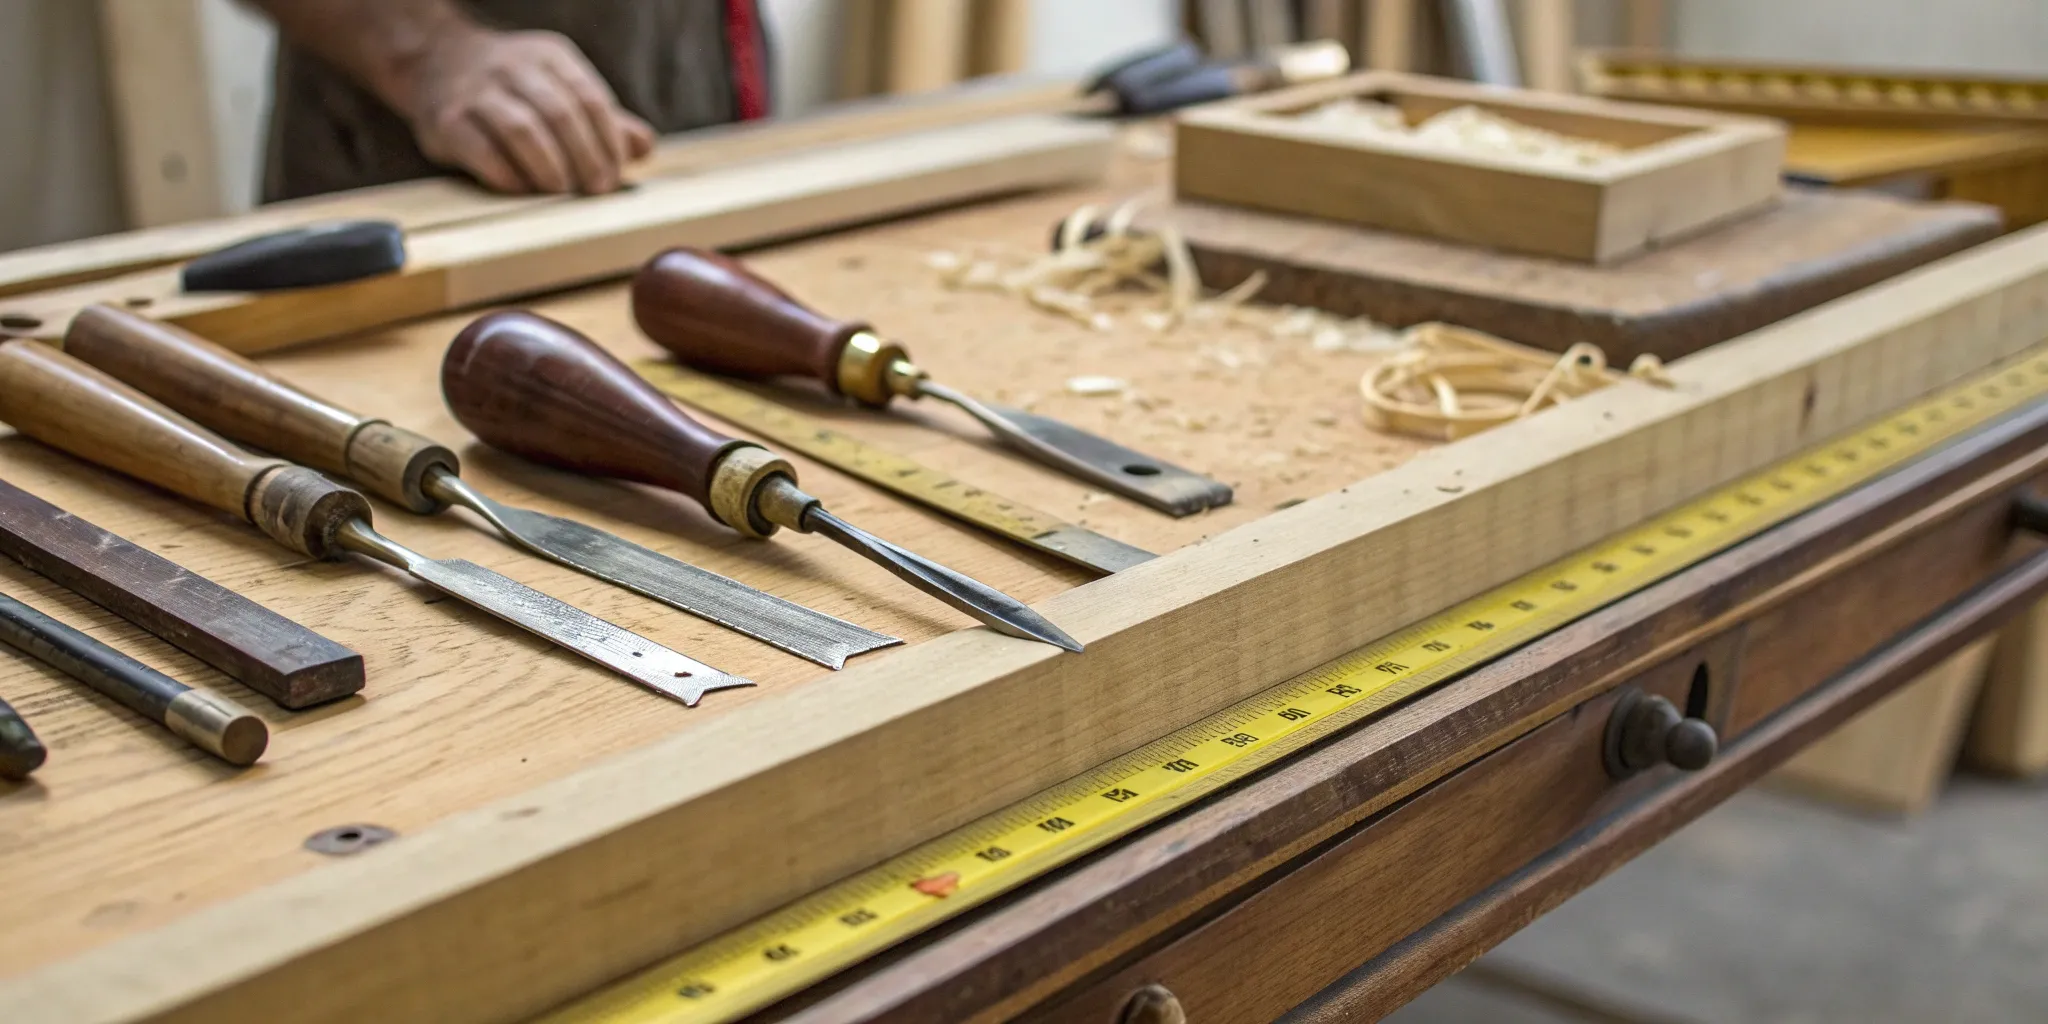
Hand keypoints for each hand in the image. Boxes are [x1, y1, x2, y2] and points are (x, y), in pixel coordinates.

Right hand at [399, 26, 655, 193]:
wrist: (435, 61)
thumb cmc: (515, 87)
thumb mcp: (561, 88)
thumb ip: (603, 118)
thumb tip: (643, 146)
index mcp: (550, 56)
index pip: (590, 98)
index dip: (608, 141)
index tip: (616, 174)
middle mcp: (513, 66)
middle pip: (560, 114)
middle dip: (585, 157)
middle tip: (596, 190)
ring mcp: (477, 91)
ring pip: (523, 130)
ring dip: (549, 168)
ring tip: (561, 192)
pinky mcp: (448, 120)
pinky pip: (483, 152)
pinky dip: (508, 176)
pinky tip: (523, 191)